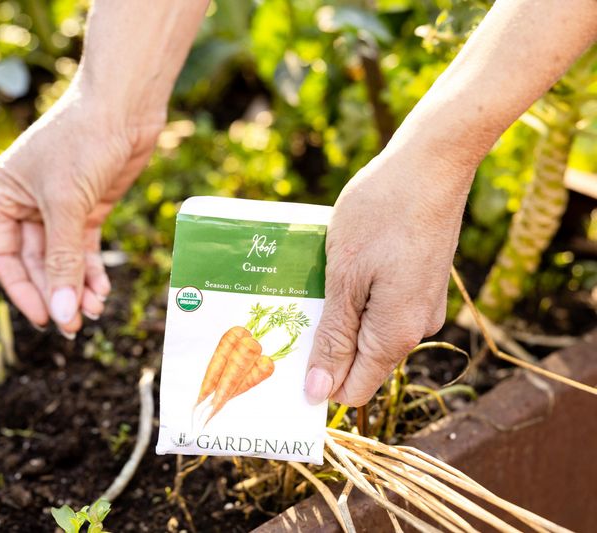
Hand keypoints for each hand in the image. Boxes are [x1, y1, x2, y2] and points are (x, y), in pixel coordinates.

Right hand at [0, 84, 162, 336]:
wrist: (125, 106)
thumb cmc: (83, 141)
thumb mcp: (66, 205)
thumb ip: (63, 261)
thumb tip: (63, 313)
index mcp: (3, 195)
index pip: (2, 255)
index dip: (21, 289)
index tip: (46, 317)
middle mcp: (27, 202)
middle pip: (35, 262)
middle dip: (56, 292)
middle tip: (73, 326)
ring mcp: (59, 207)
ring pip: (62, 259)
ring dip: (77, 286)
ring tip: (93, 312)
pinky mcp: (88, 207)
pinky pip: (84, 249)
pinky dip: (92, 271)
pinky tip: (101, 292)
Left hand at [304, 148, 473, 405]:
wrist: (432, 162)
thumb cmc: (382, 213)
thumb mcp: (344, 278)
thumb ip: (334, 338)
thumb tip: (320, 393)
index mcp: (396, 335)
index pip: (352, 390)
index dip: (318, 382)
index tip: (285, 358)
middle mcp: (416, 328)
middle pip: (360, 361)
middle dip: (324, 344)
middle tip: (289, 310)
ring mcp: (422, 304)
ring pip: (369, 330)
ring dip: (338, 314)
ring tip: (312, 280)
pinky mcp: (421, 282)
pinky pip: (382, 306)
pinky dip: (356, 294)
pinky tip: (338, 266)